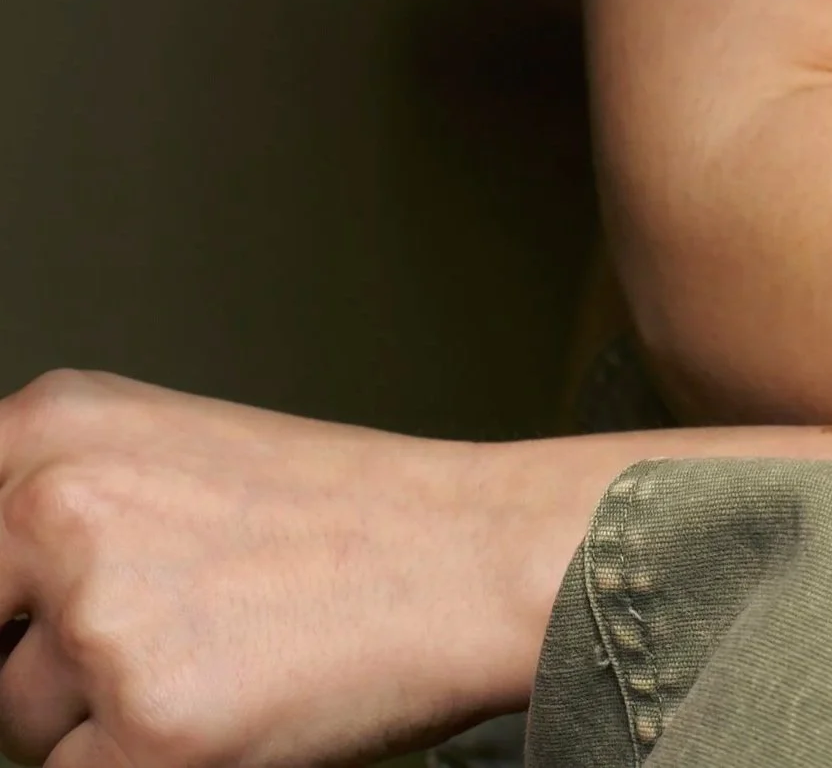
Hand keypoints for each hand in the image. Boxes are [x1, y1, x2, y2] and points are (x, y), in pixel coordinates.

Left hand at [0, 371, 591, 767]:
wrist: (462, 553)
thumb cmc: (331, 513)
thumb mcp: (163, 452)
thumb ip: (51, 499)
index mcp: (54, 421)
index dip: (2, 593)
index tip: (25, 612)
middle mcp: (56, 502)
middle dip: (33, 654)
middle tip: (148, 628)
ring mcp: (98, 614)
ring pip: (19, 720)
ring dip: (91, 716)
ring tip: (205, 656)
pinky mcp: (145, 726)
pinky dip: (143, 765)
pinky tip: (219, 706)